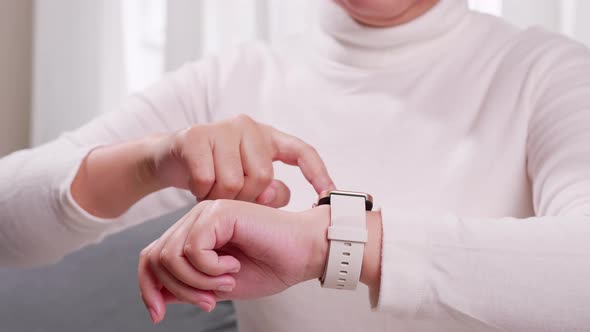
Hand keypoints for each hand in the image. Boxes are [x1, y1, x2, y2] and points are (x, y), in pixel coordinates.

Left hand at [138, 200, 330, 322]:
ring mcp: (207, 213)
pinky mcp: (219, 213)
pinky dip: (210, 269)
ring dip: (197, 281)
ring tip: (226, 282)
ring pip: (171, 255)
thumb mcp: (220, 286)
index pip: (152, 257)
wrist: (303, 253)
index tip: (158, 315)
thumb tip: (157, 296)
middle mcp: (197, 219)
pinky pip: (194, 249)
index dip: (148, 287)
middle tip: (210, 301)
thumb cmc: (270, 266)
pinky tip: (234, 267)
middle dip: (178, 289)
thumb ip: (190, 287)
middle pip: (156, 257)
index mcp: (196, 234)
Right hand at [143, 114, 334, 206]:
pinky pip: (207, 179)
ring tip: (212, 196)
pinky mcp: (195, 135)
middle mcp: (248, 126)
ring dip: (221, 199)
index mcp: (267, 137)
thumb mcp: (245, 184)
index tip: (330, 195)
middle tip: (230, 201)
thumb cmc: (213, 173)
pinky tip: (197, 189)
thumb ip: (267, 192)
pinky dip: (202, 193)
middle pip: (262, 176)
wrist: (169, 159)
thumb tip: (279, 194)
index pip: (302, 151)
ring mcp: (222, 127)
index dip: (318, 173)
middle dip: (246, 199)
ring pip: (234, 181)